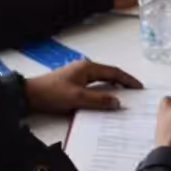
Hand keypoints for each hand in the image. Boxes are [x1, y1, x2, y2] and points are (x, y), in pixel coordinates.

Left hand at [27, 60, 142, 113]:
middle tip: (135, 93)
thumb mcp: (77, 98)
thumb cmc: (53, 94)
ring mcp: (79, 74)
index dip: (128, 80)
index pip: (114, 72)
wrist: (30, 95)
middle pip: (109, 74)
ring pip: (102, 79)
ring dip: (113, 86)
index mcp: (88, 67)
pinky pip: (94, 85)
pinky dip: (103, 90)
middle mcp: (85, 68)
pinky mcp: (73, 82)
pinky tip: (105, 99)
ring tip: (124, 97)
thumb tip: (118, 102)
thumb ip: (99, 100)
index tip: (139, 88)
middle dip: (123, 82)